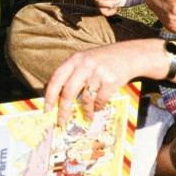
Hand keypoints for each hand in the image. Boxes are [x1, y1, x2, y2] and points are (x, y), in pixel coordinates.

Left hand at [42, 37, 160, 125]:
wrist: (129, 54)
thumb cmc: (103, 60)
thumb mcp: (85, 60)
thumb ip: (72, 73)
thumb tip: (59, 97)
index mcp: (74, 59)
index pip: (57, 79)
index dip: (50, 95)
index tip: (47, 109)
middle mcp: (84, 65)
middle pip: (68, 92)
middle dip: (64, 110)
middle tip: (61, 121)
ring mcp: (98, 72)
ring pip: (85, 98)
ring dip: (85, 111)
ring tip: (87, 116)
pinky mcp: (111, 81)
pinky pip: (99, 100)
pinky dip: (97, 107)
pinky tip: (98, 108)